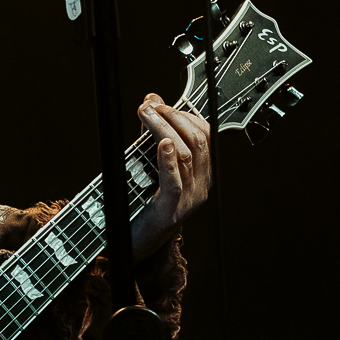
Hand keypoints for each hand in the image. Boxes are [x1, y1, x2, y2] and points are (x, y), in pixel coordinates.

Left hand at [128, 92, 211, 259]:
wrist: (135, 241)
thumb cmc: (142, 201)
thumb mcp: (149, 160)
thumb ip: (153, 132)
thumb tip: (152, 98)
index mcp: (201, 172)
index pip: (204, 134)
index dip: (182, 114)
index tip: (158, 103)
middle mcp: (201, 185)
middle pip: (197, 141)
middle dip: (173, 117)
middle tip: (149, 107)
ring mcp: (189, 199)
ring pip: (185, 156)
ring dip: (163, 129)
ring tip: (146, 115)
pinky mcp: (171, 210)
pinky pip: (175, 182)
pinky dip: (168, 160)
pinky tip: (161, 144)